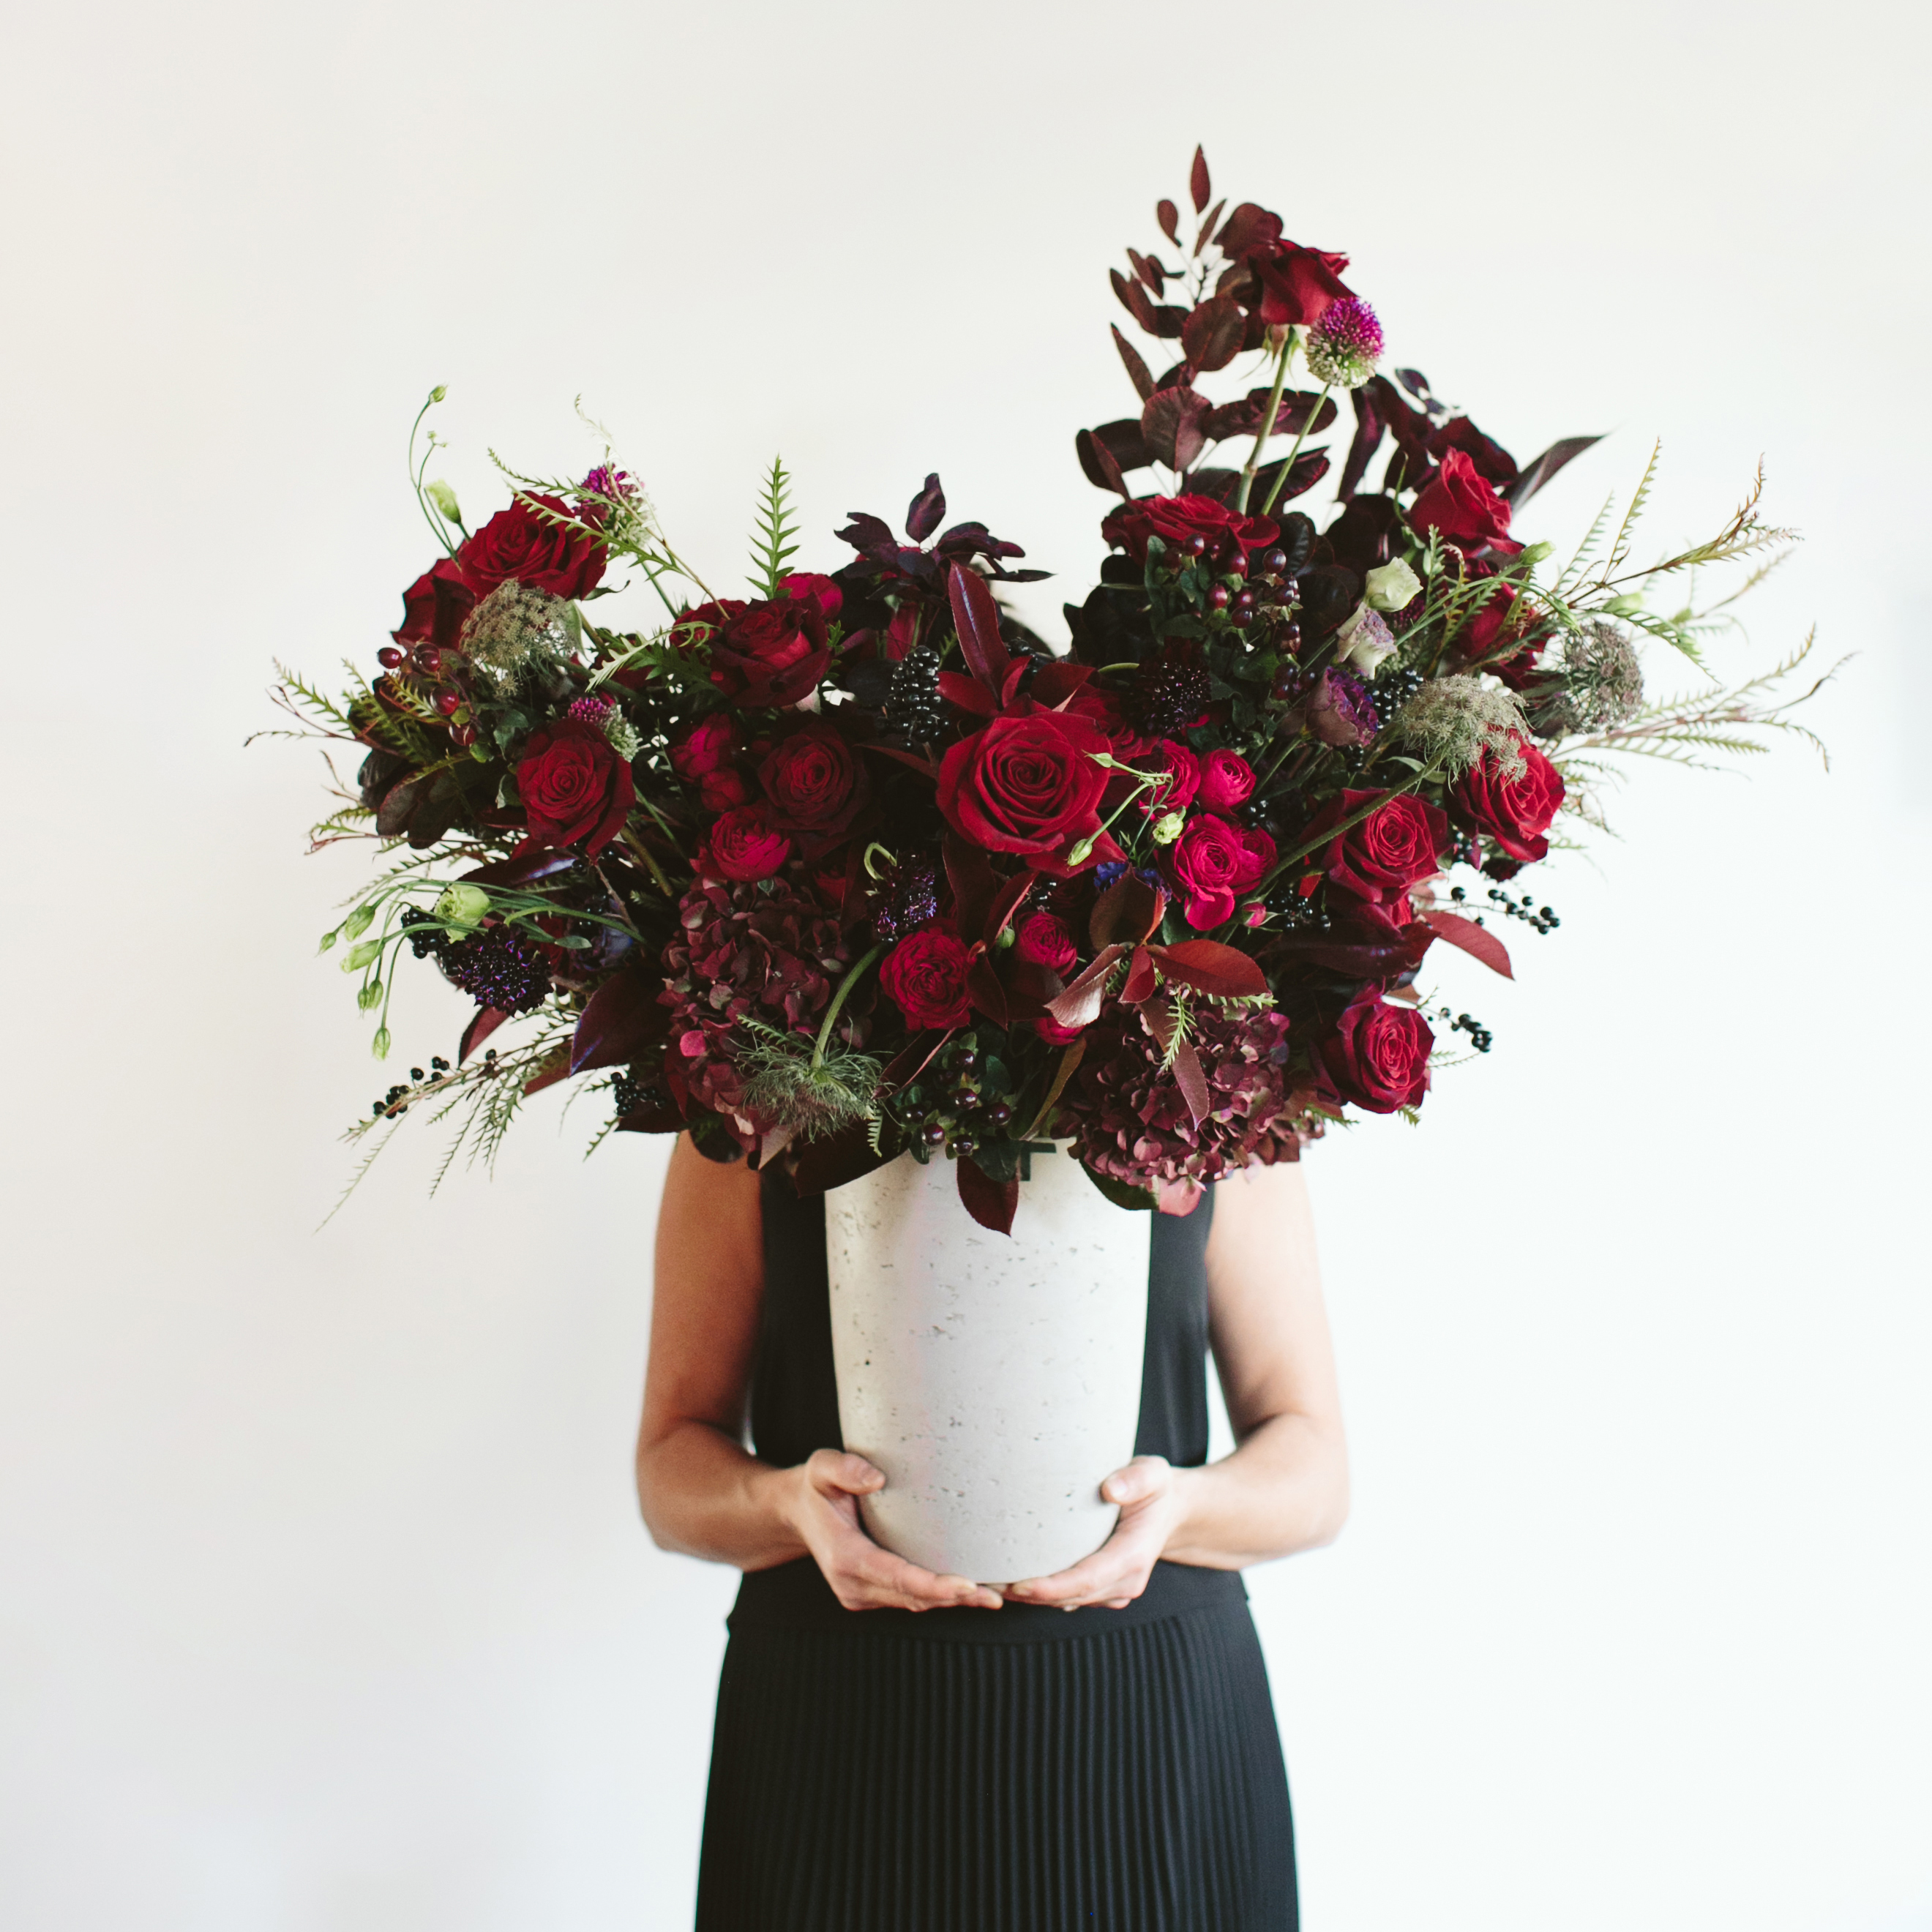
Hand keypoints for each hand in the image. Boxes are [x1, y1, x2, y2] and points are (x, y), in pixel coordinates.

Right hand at [783, 1449, 1002, 1612]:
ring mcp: (862, 1593)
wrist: (797, 1513)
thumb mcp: (821, 1467)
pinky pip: (911, 1598)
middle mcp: (853, 1585)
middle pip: (913, 1598)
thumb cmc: (816, 1487)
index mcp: (844, 1558)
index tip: (968, 1585)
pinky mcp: (873, 1593)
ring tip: (996, 1594)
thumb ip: (844, 1468)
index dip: (934, 1585)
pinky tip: (972, 1588)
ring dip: (953, 1601)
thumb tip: (876, 1478)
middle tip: (999, 1594)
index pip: (897, 1577)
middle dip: (955, 1598)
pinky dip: (940, 1596)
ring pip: (915, 1603)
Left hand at [1001, 1456, 1188, 1609]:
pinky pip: (1069, 1596)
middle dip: (1030, 1595)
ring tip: (990, 1584)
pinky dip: (1042, 1592)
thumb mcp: (1154, 1474)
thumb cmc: (1156, 1489)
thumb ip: (1136, 1479)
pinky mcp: (1102, 1590)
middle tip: (987, 1584)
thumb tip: (1110, 1489)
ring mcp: (1114, 1591)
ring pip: (1067, 1601)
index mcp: (1133, 1557)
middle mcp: (1125, 1582)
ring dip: (1030, 1597)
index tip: (1019, 1584)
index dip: (1052, 1587)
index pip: (1087, 1579)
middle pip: (1071, 1596)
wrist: (1169, 1510)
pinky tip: (1011, 1580)